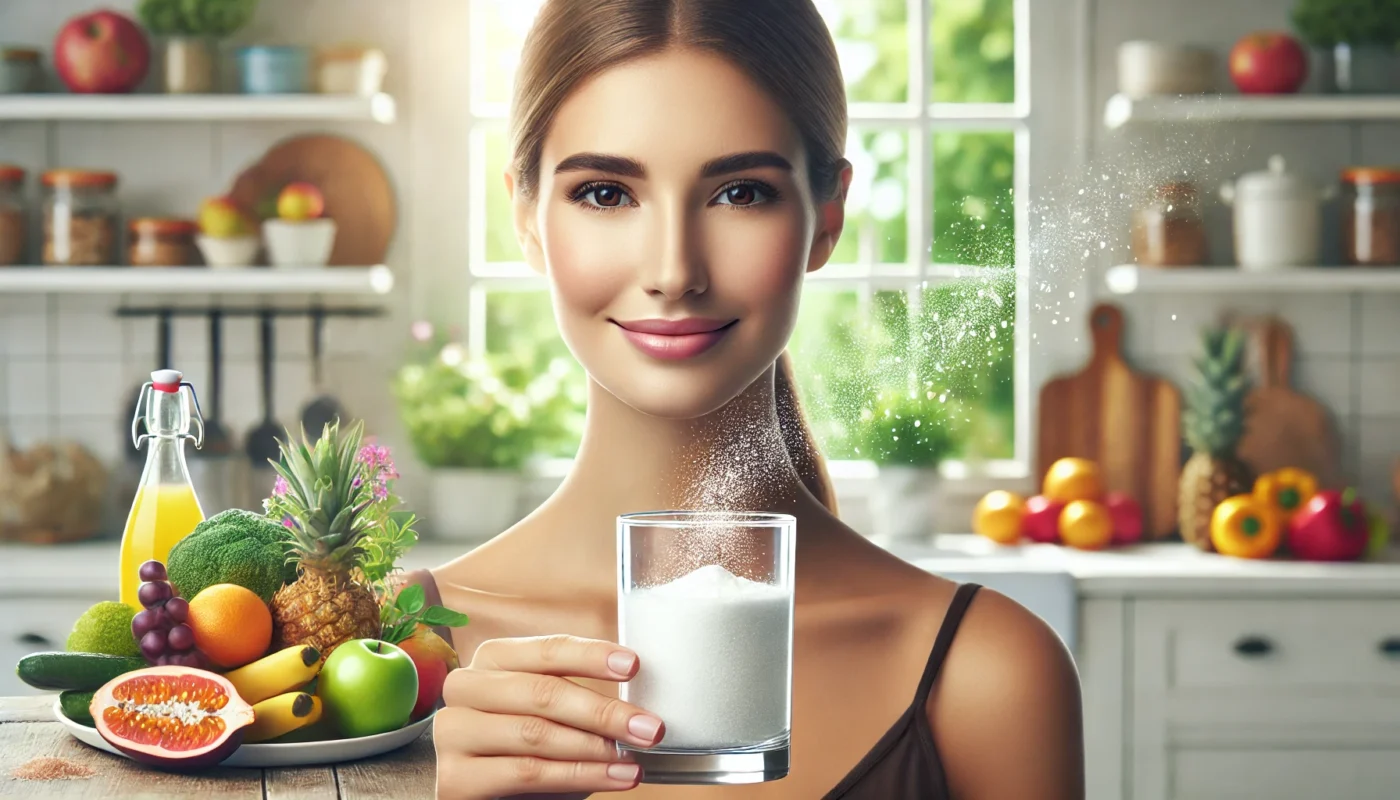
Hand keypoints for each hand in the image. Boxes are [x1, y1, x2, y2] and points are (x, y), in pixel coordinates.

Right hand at [434, 634, 664, 799]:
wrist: (493, 795)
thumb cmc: (528, 748)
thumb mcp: (554, 715)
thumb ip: (580, 699)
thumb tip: (639, 699)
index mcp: (492, 659)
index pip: (547, 650)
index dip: (591, 656)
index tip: (633, 665)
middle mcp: (465, 688)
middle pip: (542, 692)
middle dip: (603, 712)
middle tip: (649, 727)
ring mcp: (452, 732)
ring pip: (535, 734)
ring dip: (594, 749)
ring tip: (633, 759)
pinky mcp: (455, 778)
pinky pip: (526, 772)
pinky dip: (578, 776)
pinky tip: (614, 777)